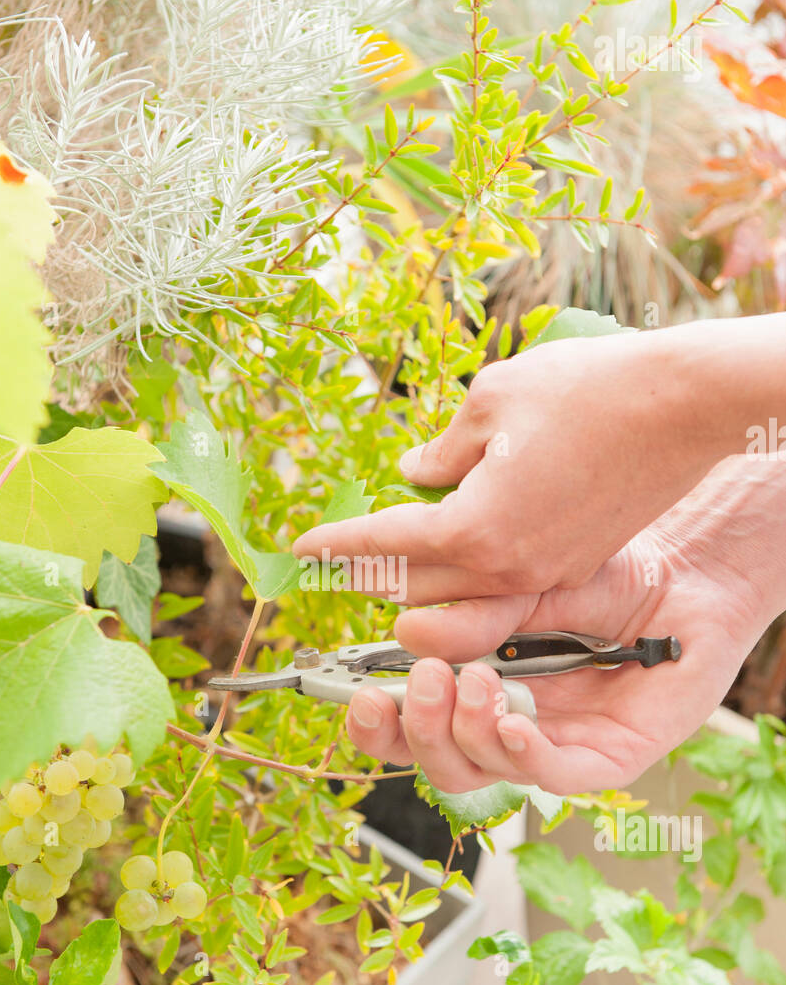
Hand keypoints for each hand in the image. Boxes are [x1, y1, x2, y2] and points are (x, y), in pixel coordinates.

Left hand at [294, 322, 758, 599]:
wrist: (685, 404)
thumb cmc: (586, 390)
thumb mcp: (492, 401)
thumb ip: (443, 450)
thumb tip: (417, 474)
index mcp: (475, 528)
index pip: (385, 546)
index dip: (336, 547)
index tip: (300, 551)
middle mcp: (508, 567)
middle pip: (416, 586)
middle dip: (365, 577)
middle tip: (326, 569)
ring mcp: (546, 573)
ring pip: (463, 594)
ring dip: (419, 584)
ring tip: (382, 569)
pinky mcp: (576, 565)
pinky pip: (507, 583)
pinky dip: (471, 573)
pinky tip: (457, 550)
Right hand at [343, 465, 785, 794]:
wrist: (689, 575)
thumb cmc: (607, 577)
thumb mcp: (523, 583)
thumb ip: (471, 611)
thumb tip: (406, 631)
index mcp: (474, 689)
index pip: (407, 726)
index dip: (374, 722)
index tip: (356, 691)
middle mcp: (506, 727)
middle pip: (434, 762)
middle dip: (413, 730)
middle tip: (422, 679)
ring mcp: (553, 748)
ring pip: (479, 773)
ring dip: (462, 732)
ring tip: (473, 679)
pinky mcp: (605, 760)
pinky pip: (548, 774)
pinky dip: (518, 751)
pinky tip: (507, 717)